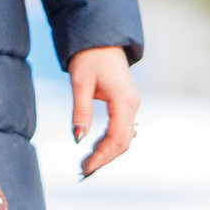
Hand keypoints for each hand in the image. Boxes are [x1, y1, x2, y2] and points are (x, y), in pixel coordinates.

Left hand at [67, 45, 138, 177]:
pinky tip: (95, 148)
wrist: (101, 39)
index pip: (116, 138)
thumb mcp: (80, 84)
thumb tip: (77, 139)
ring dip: (107, 152)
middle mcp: (132, 105)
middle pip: (123, 142)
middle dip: (104, 158)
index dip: (102, 156)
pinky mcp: (126, 104)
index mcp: (124, 101)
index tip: (85, 168)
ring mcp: (131, 105)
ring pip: (124, 138)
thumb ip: (80, 112)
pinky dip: (109, 142)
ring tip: (87, 163)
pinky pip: (121, 129)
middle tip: (83, 170)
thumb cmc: (89, 58)